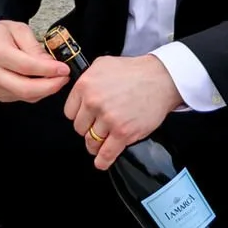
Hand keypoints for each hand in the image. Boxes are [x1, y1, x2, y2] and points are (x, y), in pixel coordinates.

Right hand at [0, 18, 71, 104]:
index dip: (49, 70)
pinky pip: (21, 97)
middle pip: (26, 88)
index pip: (26, 66)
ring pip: (26, 96)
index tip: (64, 69)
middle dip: (51, 86)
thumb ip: (33, 46)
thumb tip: (51, 63)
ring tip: (56, 79)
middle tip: (64, 78)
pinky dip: (35, 92)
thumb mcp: (15, 29)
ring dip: (45, 90)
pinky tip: (42, 82)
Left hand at [67, 53, 178, 171]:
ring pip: (91, 141)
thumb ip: (86, 78)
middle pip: (79, 128)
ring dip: (95, 145)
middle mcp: (93, 102)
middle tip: (97, 126)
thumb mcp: (102, 65)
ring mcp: (108, 119)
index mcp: (85, 85)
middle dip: (87, 129)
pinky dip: (102, 161)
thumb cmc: (133, 72)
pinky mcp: (123, 133)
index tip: (85, 117)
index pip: (69, 112)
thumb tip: (78, 91)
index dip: (78, 115)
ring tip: (100, 143)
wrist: (159, 79)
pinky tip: (101, 162)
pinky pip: (107, 153)